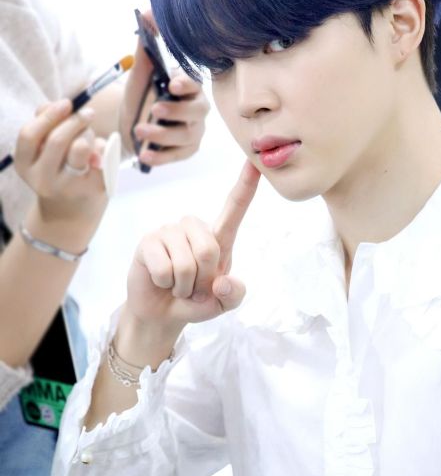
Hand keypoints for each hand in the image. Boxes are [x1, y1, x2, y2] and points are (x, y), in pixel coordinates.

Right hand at [14, 99, 107, 228]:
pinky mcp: (93, 190)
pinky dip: (104, 147)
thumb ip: (45, 125)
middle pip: (58, 139)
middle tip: (87, 113)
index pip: (29, 135)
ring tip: (90, 136)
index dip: (48, 115)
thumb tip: (57, 106)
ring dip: (88, 134)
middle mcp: (43, 180)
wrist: (70, 213)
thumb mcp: (42, 151)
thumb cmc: (56, 170)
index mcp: (24, 165)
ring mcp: (68, 188)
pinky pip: (102, 156)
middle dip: (75, 120)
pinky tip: (100, 152)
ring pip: (80, 147)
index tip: (67, 102)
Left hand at [121, 11, 208, 165]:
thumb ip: (145, 44)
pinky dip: (161, 157)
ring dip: (163, 135)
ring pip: (187, 135)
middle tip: (155, 109)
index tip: (171, 84)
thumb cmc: (141, 94)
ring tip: (139, 132)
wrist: (130, 123)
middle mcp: (197, 108)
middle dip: (177, 111)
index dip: (186, 84)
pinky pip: (178, 156)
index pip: (195, 83)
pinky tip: (144, 156)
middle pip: (197, 111)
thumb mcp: (140, 71)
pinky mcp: (185, 151)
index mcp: (188, 86)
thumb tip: (148, 10)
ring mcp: (193, 131)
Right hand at [123, 161, 260, 343]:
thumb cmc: (197, 301)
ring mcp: (170, 231)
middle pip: (209, 250)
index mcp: (219, 237)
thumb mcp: (224, 303)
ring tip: (178, 285)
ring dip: (184, 285)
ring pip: (186, 263)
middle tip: (194, 287)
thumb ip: (234, 295)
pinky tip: (161, 281)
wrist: (163, 314)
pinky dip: (166, 284)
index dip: (246, 185)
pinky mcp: (148, 241)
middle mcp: (194, 228)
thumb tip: (221, 282)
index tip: (255, 161)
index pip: (234, 207)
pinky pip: (164, 268)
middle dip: (203, 279)